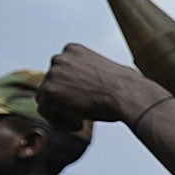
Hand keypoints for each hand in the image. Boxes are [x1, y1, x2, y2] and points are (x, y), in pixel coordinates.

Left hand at [40, 44, 155, 124]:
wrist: (129, 95)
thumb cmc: (127, 87)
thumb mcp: (107, 70)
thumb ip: (90, 73)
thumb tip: (89, 84)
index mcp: (73, 50)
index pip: (61, 71)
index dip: (72, 88)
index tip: (86, 98)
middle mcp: (60, 58)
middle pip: (51, 83)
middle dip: (65, 98)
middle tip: (83, 111)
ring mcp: (52, 73)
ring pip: (46, 98)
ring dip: (62, 110)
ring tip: (82, 119)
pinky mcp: (49, 91)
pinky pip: (45, 111)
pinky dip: (60, 121)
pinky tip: (79, 124)